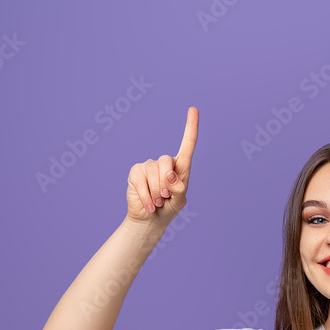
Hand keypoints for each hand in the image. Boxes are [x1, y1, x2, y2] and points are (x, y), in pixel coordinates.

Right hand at [125, 107, 198, 225]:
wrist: (150, 220)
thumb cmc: (168, 208)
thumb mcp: (179, 201)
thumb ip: (179, 188)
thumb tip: (170, 175)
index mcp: (180, 167)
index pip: (187, 144)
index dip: (191, 127)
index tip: (193, 109)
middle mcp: (164, 163)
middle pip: (167, 162)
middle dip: (167, 183)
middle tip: (166, 198)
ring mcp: (148, 166)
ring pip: (153, 173)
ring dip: (157, 192)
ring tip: (158, 202)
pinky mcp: (135, 172)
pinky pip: (141, 181)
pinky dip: (147, 196)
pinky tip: (149, 205)